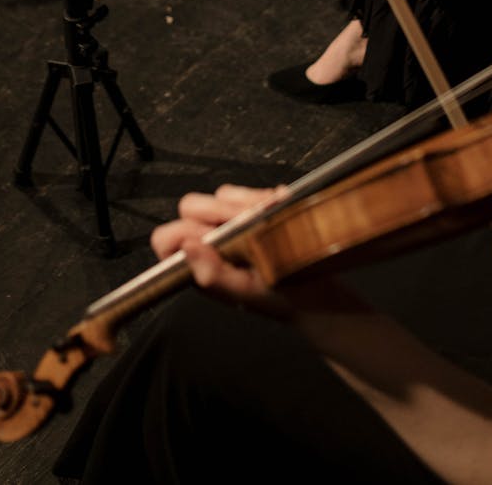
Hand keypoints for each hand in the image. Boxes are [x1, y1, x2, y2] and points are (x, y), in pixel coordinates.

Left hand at [151, 183, 289, 311]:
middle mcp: (212, 239)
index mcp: (202, 263)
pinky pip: (251, 190)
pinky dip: (266, 198)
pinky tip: (279, 212)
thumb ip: (214, 276)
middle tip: (247, 226)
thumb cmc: (284, 299)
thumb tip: (187, 247)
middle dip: (220, 213)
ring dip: (248, 206)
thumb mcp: (249, 295)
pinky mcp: (256, 206)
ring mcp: (233, 220)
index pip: (166, 239)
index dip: (183, 232)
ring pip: (223, 195)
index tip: (212, 236)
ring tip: (268, 223)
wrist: (324, 293)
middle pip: (191, 206)